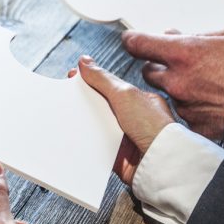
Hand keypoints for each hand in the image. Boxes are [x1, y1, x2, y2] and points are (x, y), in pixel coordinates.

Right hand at [73, 56, 174, 184]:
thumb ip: (103, 79)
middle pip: (100, 105)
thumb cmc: (152, 127)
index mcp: (138, 100)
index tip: (72, 76)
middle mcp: (132, 118)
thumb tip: (85, 61)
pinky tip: (74, 137)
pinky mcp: (116, 155)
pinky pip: (95, 146)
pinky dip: (85, 142)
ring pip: (95, 126)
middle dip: (83, 100)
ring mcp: (124, 137)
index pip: (109, 86)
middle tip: (65, 95)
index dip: (90, 80)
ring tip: (66, 115)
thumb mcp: (125, 94)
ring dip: (83, 122)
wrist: (159, 162)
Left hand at [122, 27, 223, 138]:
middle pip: (148, 71)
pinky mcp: (195, 125)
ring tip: (208, 84)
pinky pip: (185, 114)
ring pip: (168, 93)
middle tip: (179, 63)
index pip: (139, 44)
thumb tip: (176, 34)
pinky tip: (215, 102)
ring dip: (179, 88)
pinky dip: (195, 107)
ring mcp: (184, 105)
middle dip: (159, 66)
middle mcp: (177, 80)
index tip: (132, 39)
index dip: (133, 40)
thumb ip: (199, 35)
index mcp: (183, 52)